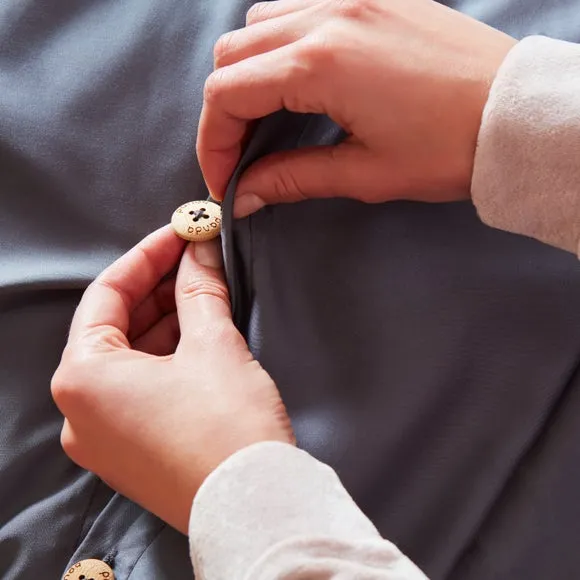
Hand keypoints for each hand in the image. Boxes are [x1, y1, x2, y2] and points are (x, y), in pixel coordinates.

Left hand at [51, 226, 293, 533]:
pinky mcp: (132, 451)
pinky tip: (198, 331)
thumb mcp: (213, 344)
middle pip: (116, 326)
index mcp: (83, 378)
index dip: (148, 255)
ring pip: (130, 358)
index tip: (179, 232)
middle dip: (159, 287)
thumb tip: (200, 250)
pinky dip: (166, 356)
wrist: (257, 505)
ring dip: (166, 321)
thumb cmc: (227, 427)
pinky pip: (139, 387)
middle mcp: (80, 411)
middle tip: (196, 256)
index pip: (108, 294)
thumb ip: (199, 289)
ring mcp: (103, 436)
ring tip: (204, 288)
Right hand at [197, 0, 515, 216]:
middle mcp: (328, 15)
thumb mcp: (365, 173)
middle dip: (225, 110)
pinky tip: (299, 77)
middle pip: (232, 54)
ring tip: (270, 116)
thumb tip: (244, 194)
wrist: (513, 114)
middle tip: (244, 154)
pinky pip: (298, 6)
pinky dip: (281, 42)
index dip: (214, 142)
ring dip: (249, 72)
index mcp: (322, 62)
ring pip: (259, 24)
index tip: (225, 179)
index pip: (228, 94)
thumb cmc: (449, 148)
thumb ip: (292, 179)